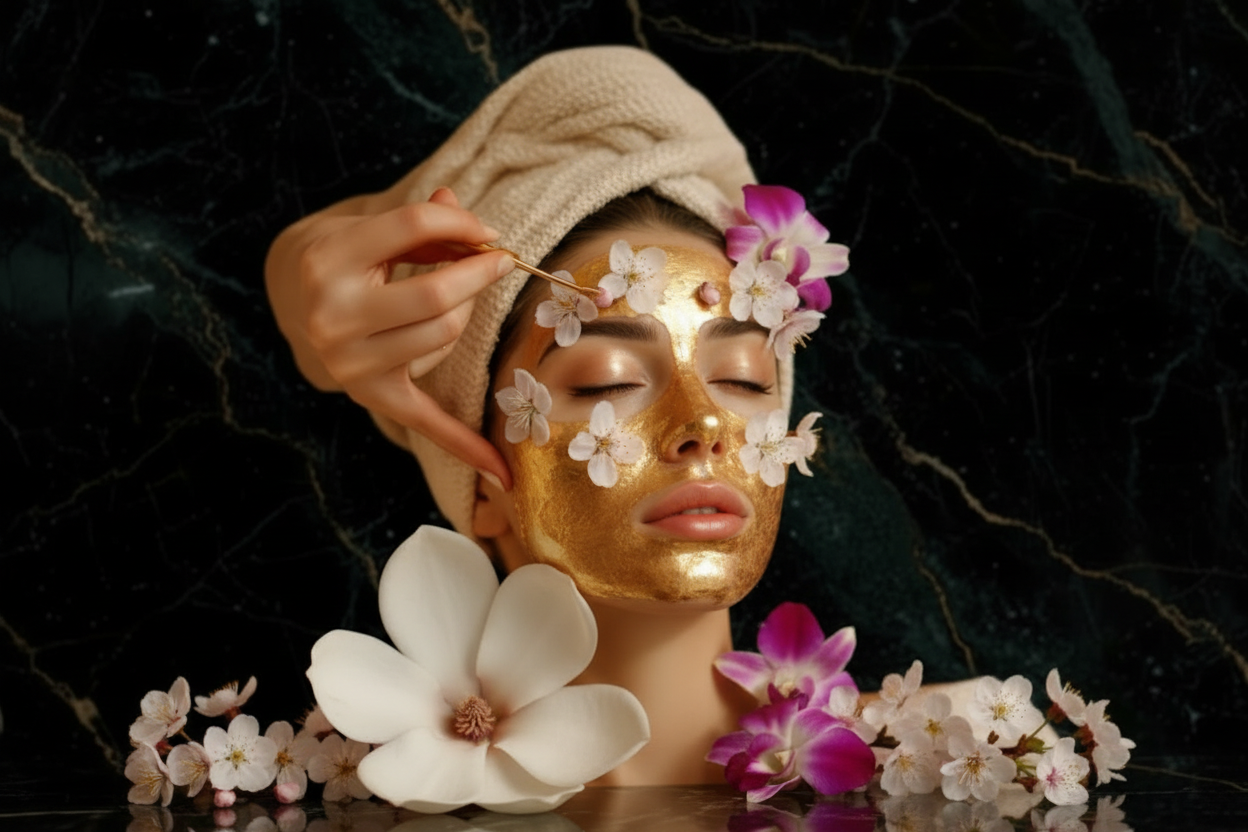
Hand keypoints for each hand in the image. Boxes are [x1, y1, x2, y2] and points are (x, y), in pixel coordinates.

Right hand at [266, 188, 514, 488]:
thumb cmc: (347, 258)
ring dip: (464, 312)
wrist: (295, 302)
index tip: (490, 234)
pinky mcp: (373, 396)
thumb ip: (420, 222)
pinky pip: (427, 422)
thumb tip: (461, 212)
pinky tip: (503, 474)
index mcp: (327, 261)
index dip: (463, 225)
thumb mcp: (370, 230)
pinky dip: (467, 446)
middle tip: (490, 264)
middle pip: (436, 294)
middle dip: (476, 274)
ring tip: (452, 301)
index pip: (412, 229)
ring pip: (445, 333)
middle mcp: (332, 317)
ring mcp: (350, 363)